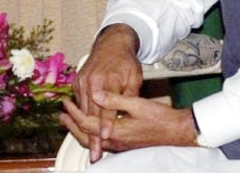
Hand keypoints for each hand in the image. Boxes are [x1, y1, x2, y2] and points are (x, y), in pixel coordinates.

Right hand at [71, 24, 142, 160]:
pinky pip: (79, 102)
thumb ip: (128, 96)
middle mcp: (91, 80)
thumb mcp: (134, 77)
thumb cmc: (125, 62)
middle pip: (91, 113)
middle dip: (93, 135)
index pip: (106, 107)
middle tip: (96, 151)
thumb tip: (126, 114)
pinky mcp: (77, 81)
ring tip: (90, 146)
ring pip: (83, 110)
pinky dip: (83, 115)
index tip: (105, 136)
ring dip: (85, 128)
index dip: (106, 123)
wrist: (111, 44)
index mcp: (106, 79)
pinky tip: (86, 128)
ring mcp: (82, 81)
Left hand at [77, 90, 197, 151]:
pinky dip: (91, 133)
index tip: (65, 102)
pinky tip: (91, 126)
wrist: (177, 131)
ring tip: (70, 119)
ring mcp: (120, 146)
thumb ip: (114, 100)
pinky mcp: (124, 145)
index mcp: (115, 132)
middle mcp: (115, 142)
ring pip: (92, 140)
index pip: (86, 123)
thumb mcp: (137, 103)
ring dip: (79, 130)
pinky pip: (101, 141)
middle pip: (85, 136)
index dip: (74, 112)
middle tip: (62, 114)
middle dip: (72, 124)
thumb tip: (95, 95)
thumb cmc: (160, 117)